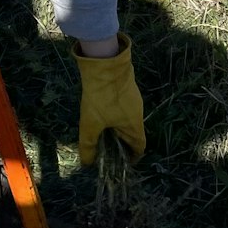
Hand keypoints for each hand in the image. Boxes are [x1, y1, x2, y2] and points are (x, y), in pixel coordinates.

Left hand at [75, 35, 145, 165]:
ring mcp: (134, 98)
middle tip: (108, 148)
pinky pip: (125, 107)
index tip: (122, 162)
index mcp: (134, 125)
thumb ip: (88, 145)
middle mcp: (138, 113)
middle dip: (123, 143)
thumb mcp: (90, 123)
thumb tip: (87, 163)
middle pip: (134, 133)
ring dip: (119, 127)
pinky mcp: (128, 87)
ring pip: (129, 119)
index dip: (132, 157)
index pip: (140, 146)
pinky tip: (103, 111)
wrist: (105, 64)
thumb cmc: (101, 97)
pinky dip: (116, 114)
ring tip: (103, 130)